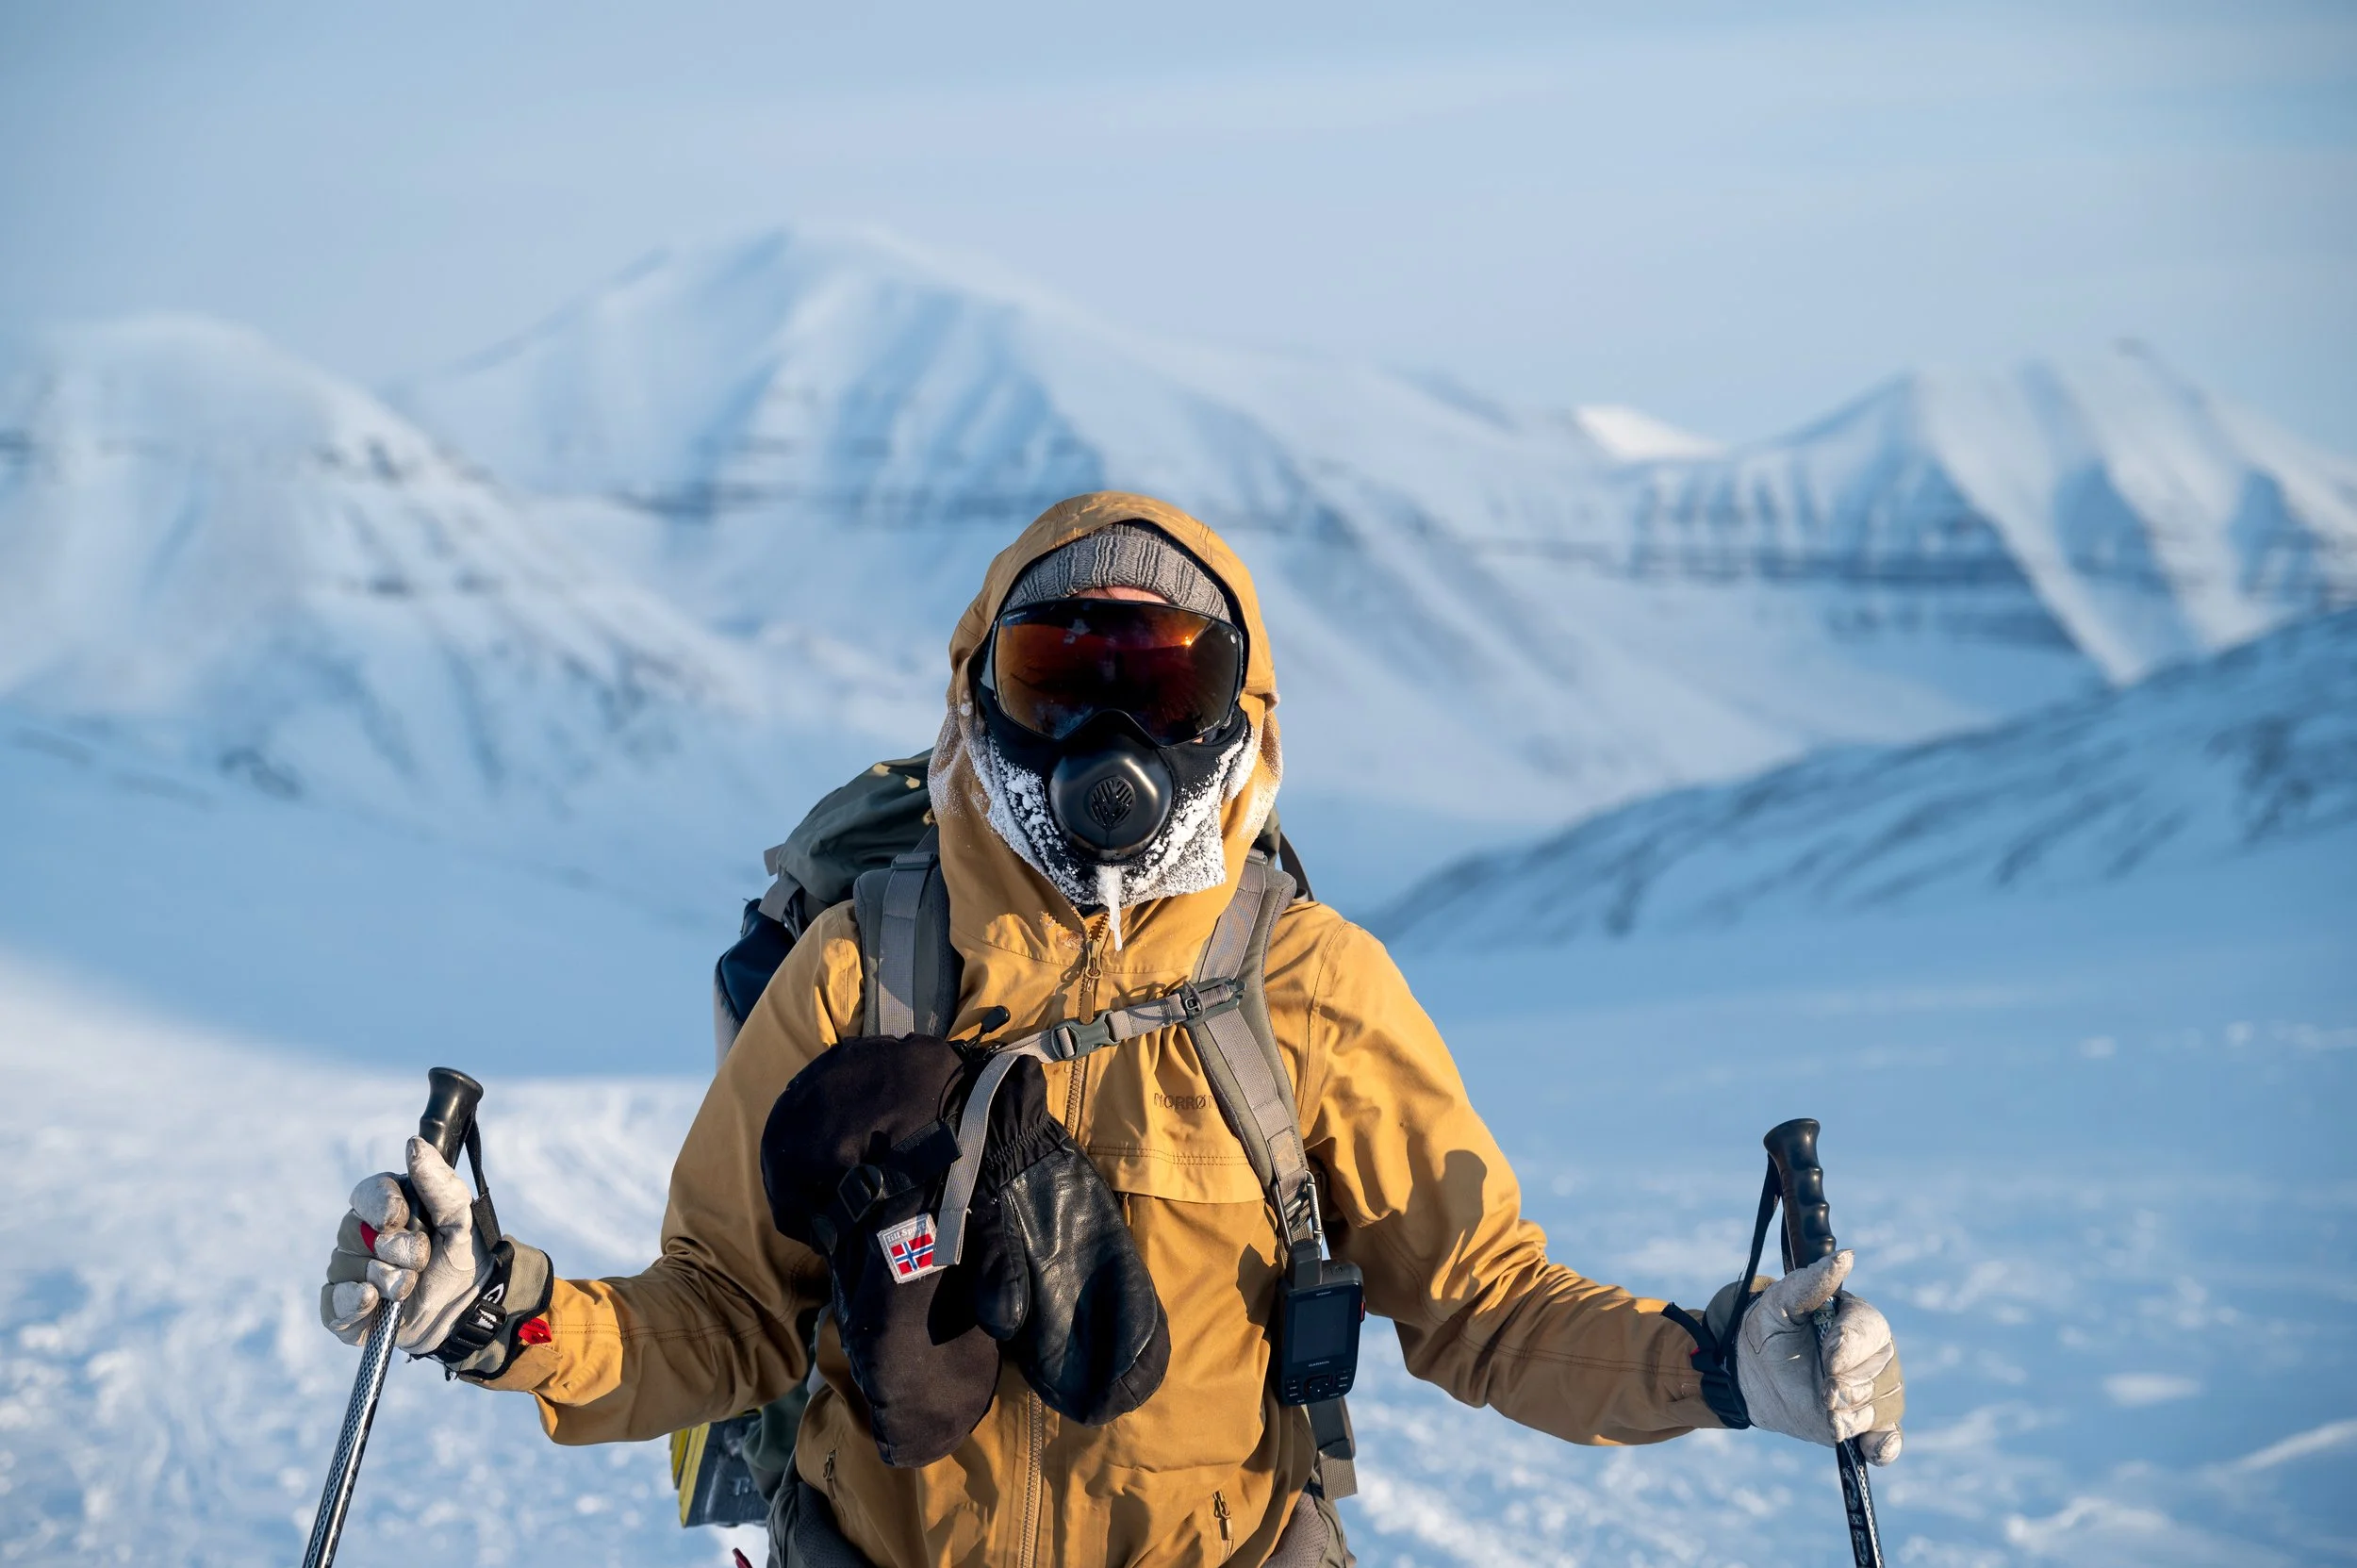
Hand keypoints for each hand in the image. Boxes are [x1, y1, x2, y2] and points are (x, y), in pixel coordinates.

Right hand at [320, 1137, 493, 1354]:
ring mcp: (347, 1270)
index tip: (402, 1217)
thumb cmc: (459, 1256)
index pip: (365, 1193)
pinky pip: (333, 1303)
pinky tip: (374, 1304)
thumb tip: (413, 1145)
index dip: (381, 1206)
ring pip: (348, 1268)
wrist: (463, 1309)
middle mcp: (358, 1235)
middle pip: (355, 1232)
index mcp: (385, 1206)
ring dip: (387, 1280)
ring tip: (409, 1288)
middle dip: (396, 1249)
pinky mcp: (340, 1307)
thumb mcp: (460, 1220)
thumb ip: (440, 1184)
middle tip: (422, 1261)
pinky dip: (354, 1304)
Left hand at [1732, 1250, 1902, 1464]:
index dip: (1852, 1346)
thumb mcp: (1779, 1303)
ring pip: (1884, 1404)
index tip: (1827, 1358)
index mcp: (1856, 1319)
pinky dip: (1884, 1445)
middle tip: (1822, 1389)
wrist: (1747, 1373)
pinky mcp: (1862, 1423)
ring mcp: (1870, 1390)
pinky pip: (1888, 1438)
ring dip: (1854, 1412)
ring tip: (1826, 1408)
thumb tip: (1847, 1257)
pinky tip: (1873, 1447)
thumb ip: (1811, 1282)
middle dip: (1849, 1384)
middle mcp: (1872, 1354)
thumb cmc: (1766, 1330)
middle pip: (1883, 1371)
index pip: (1873, 1330)